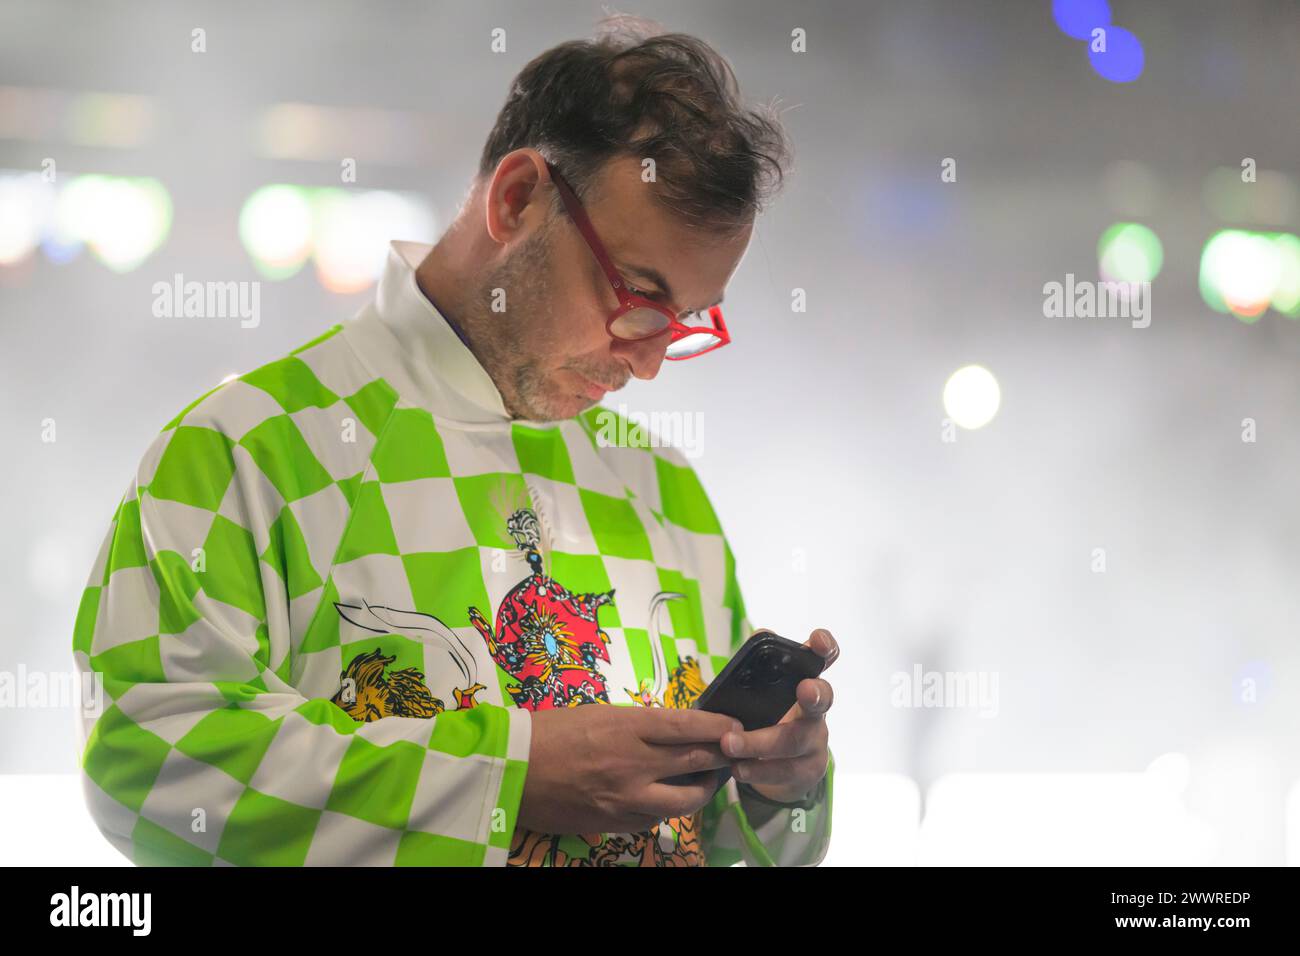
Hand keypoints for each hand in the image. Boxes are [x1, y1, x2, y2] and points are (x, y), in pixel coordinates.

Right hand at [517, 704, 742, 833]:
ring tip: (709, 780)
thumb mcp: (599, 714)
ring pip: (685, 800)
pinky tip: (668, 798)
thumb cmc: (551, 732)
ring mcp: (626, 798)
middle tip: (734, 751)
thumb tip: (672, 732)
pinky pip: (655, 819)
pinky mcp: (615, 823)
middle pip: (696, 761)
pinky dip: (669, 809)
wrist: (511, 769)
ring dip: (704, 789)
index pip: (688, 725)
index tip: (736, 725)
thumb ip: (637, 724)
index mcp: (627, 726)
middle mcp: (633, 763)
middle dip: (722, 756)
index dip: (719, 726)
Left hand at [722, 627, 837, 803]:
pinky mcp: (808, 770)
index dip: (825, 647)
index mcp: (805, 681)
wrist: (778, 767)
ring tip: (729, 743)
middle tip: (804, 689)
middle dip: (815, 693)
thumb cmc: (766, 716)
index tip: (818, 640)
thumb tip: (763, 634)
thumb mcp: (760, 691)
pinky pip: (785, 771)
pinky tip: (738, 768)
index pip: (823, 659)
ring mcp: (815, 741)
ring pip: (795, 740)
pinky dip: (758, 770)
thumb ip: (760, 665)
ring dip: (760, 742)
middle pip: (822, 699)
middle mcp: (817, 709)